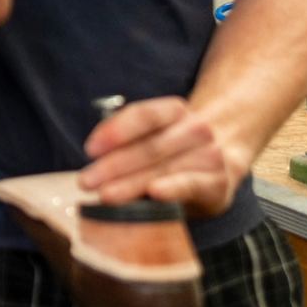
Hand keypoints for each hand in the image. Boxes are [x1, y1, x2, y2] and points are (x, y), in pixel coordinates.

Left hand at [79, 96, 245, 217]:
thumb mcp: (153, 137)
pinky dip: (172, 188)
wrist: (221, 169)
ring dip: (130, 183)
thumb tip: (93, 159)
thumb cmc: (173, 153)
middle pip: (148, 147)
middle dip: (112, 166)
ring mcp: (209, 156)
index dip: (115, 132)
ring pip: (163, 169)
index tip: (90, 150)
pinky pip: (191, 185)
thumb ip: (127, 141)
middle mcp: (196, 129)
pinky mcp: (217, 184)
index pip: (143, 116)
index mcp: (174, 110)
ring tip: (104, 195)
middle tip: (85, 182)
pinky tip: (154, 193)